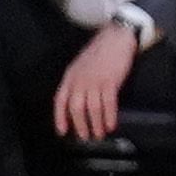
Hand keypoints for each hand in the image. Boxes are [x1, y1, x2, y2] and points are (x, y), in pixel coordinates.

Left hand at [50, 17, 137, 142]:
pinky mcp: (110, 82)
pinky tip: (111, 125)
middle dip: (80, 124)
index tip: (62, 131)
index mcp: (70, 77)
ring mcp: (94, 81)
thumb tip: (80, 101)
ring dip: (95, 124)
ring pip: (91, 108)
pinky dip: (109, 116)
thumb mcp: (81, 66)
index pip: (60, 100)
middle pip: (75, 107)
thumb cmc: (100, 52)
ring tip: (99, 134)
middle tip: (85, 137)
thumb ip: (78, 82)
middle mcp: (79, 80)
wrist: (115, 39)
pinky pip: (108, 103)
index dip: (60, 117)